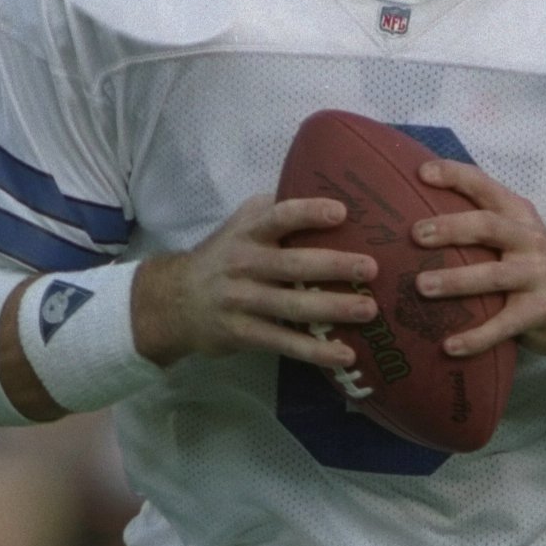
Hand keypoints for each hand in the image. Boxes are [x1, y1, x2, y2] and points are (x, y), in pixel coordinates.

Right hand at [131, 195, 376, 370]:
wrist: (173, 301)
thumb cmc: (222, 258)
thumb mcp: (239, 226)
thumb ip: (273, 211)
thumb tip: (322, 190)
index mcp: (248, 233)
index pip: (278, 217)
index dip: (308, 213)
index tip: (341, 212)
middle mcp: (244, 264)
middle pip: (292, 265)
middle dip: (334, 266)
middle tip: (372, 268)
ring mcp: (242, 301)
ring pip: (292, 307)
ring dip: (333, 309)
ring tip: (368, 310)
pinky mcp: (244, 334)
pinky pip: (284, 343)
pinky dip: (316, 351)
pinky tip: (346, 356)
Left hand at [407, 159, 545, 367]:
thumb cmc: (537, 267)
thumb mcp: (520, 236)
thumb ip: (485, 225)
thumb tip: (420, 218)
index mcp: (519, 216)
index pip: (486, 187)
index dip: (455, 176)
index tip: (422, 173)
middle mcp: (529, 241)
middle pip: (488, 227)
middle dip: (450, 228)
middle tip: (415, 234)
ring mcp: (536, 277)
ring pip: (492, 276)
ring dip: (455, 281)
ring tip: (421, 286)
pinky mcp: (539, 312)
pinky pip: (502, 326)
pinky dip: (475, 337)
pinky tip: (448, 347)